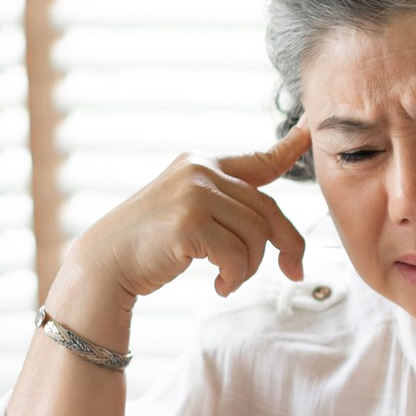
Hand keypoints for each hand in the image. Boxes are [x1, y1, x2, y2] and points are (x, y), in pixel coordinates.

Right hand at [70, 126, 311, 301]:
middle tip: (293, 271)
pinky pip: (238, 255)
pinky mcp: (189, 222)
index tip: (311, 129)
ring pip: (257, 236)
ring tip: (229, 279)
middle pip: (269, 211)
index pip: (258, 160)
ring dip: (250, 268)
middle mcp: (200, 170)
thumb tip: (271, 225)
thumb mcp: (190, 211)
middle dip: (286, 245)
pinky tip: (219, 285)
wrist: (104, 264)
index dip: (290, 148)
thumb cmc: (150, 245)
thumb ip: (227, 206)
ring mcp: (193, 193)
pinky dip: (235, 278)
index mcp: (202, 163)